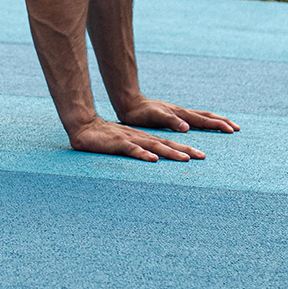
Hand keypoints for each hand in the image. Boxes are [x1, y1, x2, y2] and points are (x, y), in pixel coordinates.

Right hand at [67, 118, 205, 161]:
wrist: (85, 128)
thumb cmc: (106, 139)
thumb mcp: (127, 145)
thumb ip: (139, 151)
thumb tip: (153, 161)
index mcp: (144, 139)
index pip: (168, 143)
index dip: (185, 148)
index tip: (201, 155)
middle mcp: (141, 138)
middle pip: (167, 143)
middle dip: (186, 149)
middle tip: (203, 156)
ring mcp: (130, 140)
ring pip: (154, 146)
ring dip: (170, 152)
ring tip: (185, 158)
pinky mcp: (118, 143)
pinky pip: (133, 150)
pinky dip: (143, 154)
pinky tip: (153, 160)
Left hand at [118, 98, 239, 135]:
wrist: (130, 104)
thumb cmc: (141, 112)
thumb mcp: (155, 116)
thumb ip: (171, 121)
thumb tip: (187, 128)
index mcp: (180, 114)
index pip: (204, 120)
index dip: (218, 125)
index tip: (232, 130)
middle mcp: (182, 113)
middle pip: (206, 116)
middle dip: (222, 122)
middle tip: (237, 128)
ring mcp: (178, 113)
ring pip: (201, 116)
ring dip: (215, 121)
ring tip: (225, 125)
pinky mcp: (173, 115)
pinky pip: (193, 118)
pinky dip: (203, 122)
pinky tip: (202, 125)